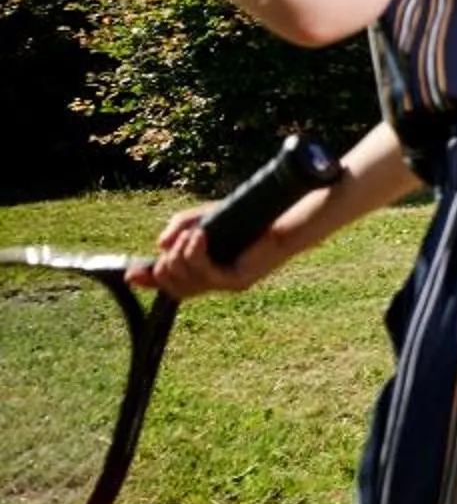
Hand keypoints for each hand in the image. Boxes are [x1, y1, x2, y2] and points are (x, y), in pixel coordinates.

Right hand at [126, 207, 276, 297]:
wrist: (279, 219)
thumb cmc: (243, 217)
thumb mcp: (201, 219)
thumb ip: (178, 229)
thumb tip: (159, 246)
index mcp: (201, 269)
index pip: (169, 283)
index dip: (148, 280)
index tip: (130, 274)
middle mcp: (212, 281)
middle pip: (173, 286)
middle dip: (165, 265)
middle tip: (177, 242)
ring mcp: (224, 283)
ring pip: (186, 280)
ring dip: (181, 256)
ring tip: (194, 234)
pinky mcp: (237, 280)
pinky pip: (205, 273)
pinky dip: (196, 252)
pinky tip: (200, 235)